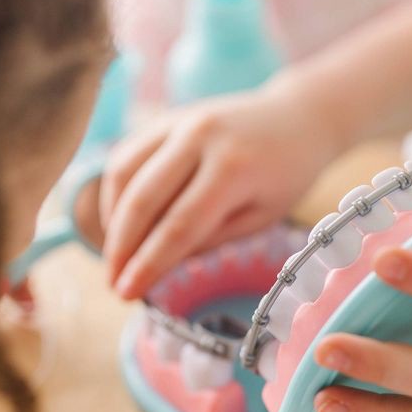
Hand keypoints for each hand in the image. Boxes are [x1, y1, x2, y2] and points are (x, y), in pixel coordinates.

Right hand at [100, 79, 340, 298]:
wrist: (298, 118)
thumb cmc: (286, 176)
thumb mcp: (262, 217)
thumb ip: (212, 238)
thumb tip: (161, 262)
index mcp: (233, 168)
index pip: (179, 226)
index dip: (148, 264)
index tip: (128, 294)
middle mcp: (199, 137)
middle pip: (142, 200)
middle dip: (121, 249)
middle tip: (114, 285)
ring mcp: (179, 121)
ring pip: (124, 174)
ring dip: (112, 221)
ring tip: (116, 257)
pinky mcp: (166, 118)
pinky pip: (127, 155)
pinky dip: (117, 193)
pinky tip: (121, 223)